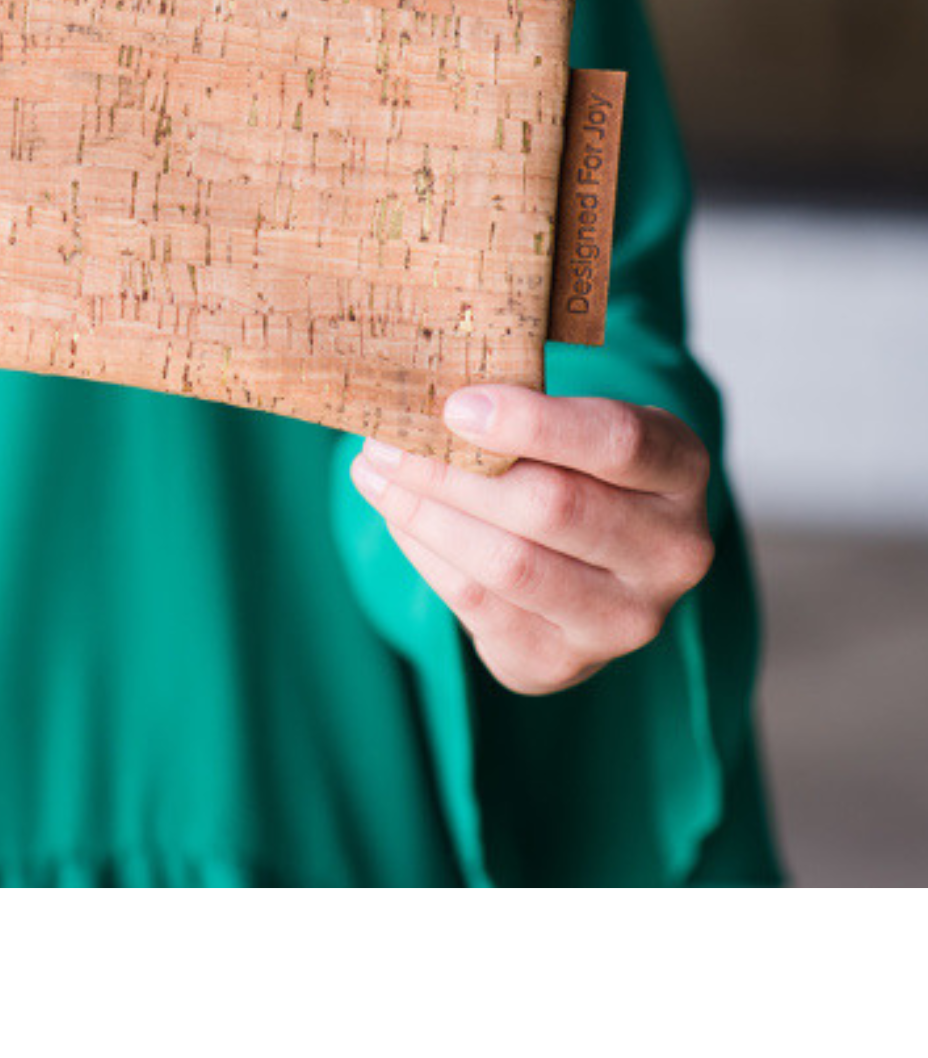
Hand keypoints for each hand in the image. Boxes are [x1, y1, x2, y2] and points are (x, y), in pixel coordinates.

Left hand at [349, 386, 715, 696]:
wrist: (589, 563)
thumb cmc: (570, 465)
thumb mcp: (572, 422)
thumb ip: (521, 407)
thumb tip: (422, 396)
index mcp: (682, 469)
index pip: (618, 442)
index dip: (533, 422)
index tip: (455, 405)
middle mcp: (674, 551)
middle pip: (551, 506)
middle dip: (451, 470)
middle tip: (384, 439)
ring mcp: (628, 618)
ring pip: (509, 563)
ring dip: (425, 514)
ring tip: (374, 473)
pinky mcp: (568, 661)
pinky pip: (480, 606)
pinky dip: (425, 555)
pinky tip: (396, 518)